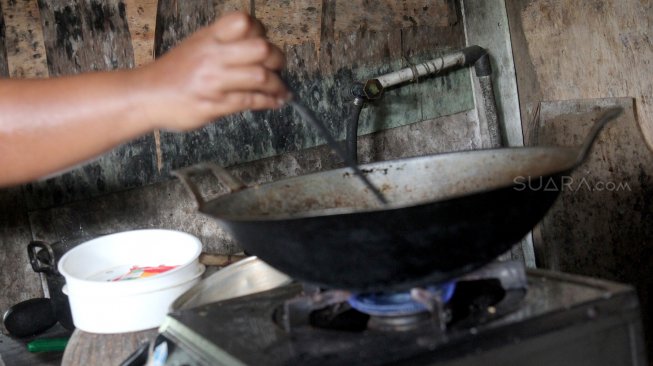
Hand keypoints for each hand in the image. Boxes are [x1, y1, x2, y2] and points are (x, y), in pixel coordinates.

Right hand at [137, 12, 288, 130]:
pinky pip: (251, 101)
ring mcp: (214, 81)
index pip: (244, 22)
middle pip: (261, 49)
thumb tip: (258, 48)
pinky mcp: (215, 104)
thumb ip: (224, 45)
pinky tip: (275, 102)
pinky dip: (270, 102)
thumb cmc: (172, 74)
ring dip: (278, 85)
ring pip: (261, 77)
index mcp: (209, 38)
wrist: (145, 96)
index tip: (265, 43)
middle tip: (278, 67)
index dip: (261, 31)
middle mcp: (213, 56)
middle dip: (277, 60)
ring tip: (282, 90)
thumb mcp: (196, 47)